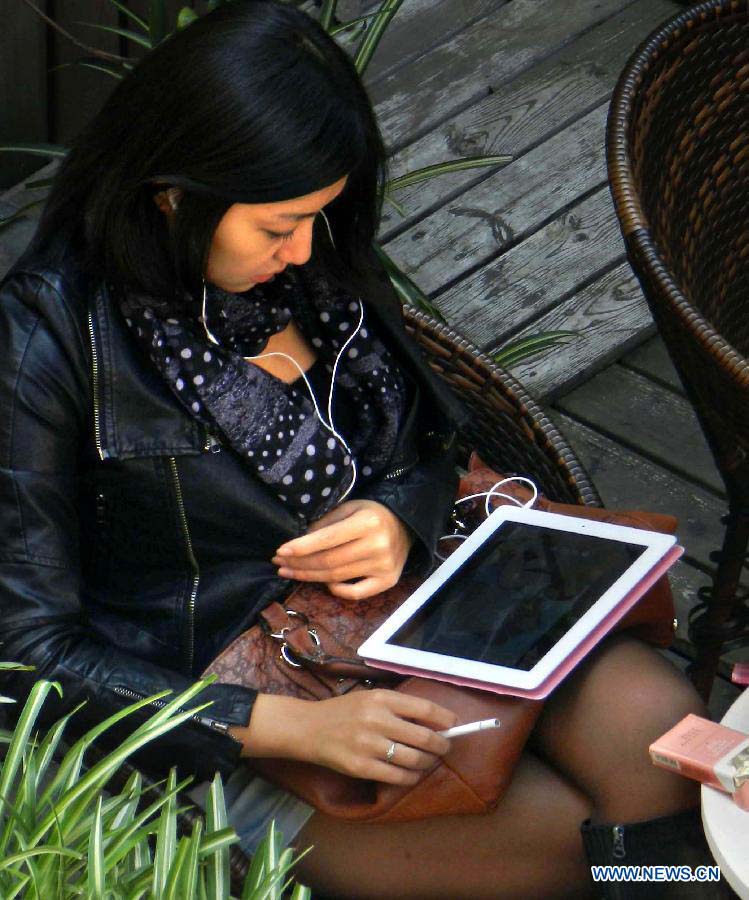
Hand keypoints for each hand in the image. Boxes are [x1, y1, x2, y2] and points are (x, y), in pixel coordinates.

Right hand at [234, 690, 457, 784]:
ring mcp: (369, 745)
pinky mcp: (361, 767)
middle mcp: (377, 719)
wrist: (309, 728)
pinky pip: (398, 777)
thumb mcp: (370, 699)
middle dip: (441, 745)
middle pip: (424, 736)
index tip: (454, 725)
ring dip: (428, 763)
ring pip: (414, 759)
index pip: (424, 708)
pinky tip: (412, 774)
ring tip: (429, 761)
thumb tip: (435, 722)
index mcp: (381, 698)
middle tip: (444, 747)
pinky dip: (411, 778)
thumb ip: (398, 708)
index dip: (445, 718)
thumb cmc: (343, 712)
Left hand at [272, 500, 413, 599]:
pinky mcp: (388, 581)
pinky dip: (337, 590)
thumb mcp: (349, 509)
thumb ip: (325, 524)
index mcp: (367, 523)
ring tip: (290, 572)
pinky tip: (324, 583)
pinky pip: (356, 593)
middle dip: (300, 563)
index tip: (280, 551)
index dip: (301, 547)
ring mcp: (384, 566)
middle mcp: (377, 546)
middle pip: (329, 561)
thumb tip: (297, 543)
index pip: (327, 539)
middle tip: (280, 563)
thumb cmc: (371, 514)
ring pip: (337, 577)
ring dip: (309, 576)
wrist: (405, 525)